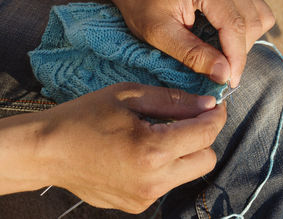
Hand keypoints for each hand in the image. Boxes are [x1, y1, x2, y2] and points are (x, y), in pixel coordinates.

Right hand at [36, 83, 225, 212]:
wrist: (47, 151)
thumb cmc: (84, 117)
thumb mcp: (129, 96)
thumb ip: (174, 101)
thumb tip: (208, 104)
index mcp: (152, 150)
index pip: (205, 134)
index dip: (216, 116)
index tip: (216, 105)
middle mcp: (154, 180)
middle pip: (206, 159)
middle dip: (204, 137)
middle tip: (189, 119)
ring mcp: (145, 197)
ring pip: (188, 173)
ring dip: (186, 152)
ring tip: (162, 134)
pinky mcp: (136, 205)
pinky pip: (167, 183)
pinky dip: (166, 166)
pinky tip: (144, 152)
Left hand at [102, 0, 274, 86]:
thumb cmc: (142, 5)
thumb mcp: (159, 34)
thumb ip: (193, 54)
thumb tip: (224, 74)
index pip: (235, 26)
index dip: (236, 59)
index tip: (229, 82)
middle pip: (252, 22)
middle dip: (239, 52)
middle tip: (219, 69)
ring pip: (260, 17)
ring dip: (245, 41)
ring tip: (220, 53)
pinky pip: (256, 10)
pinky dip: (245, 30)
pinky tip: (224, 37)